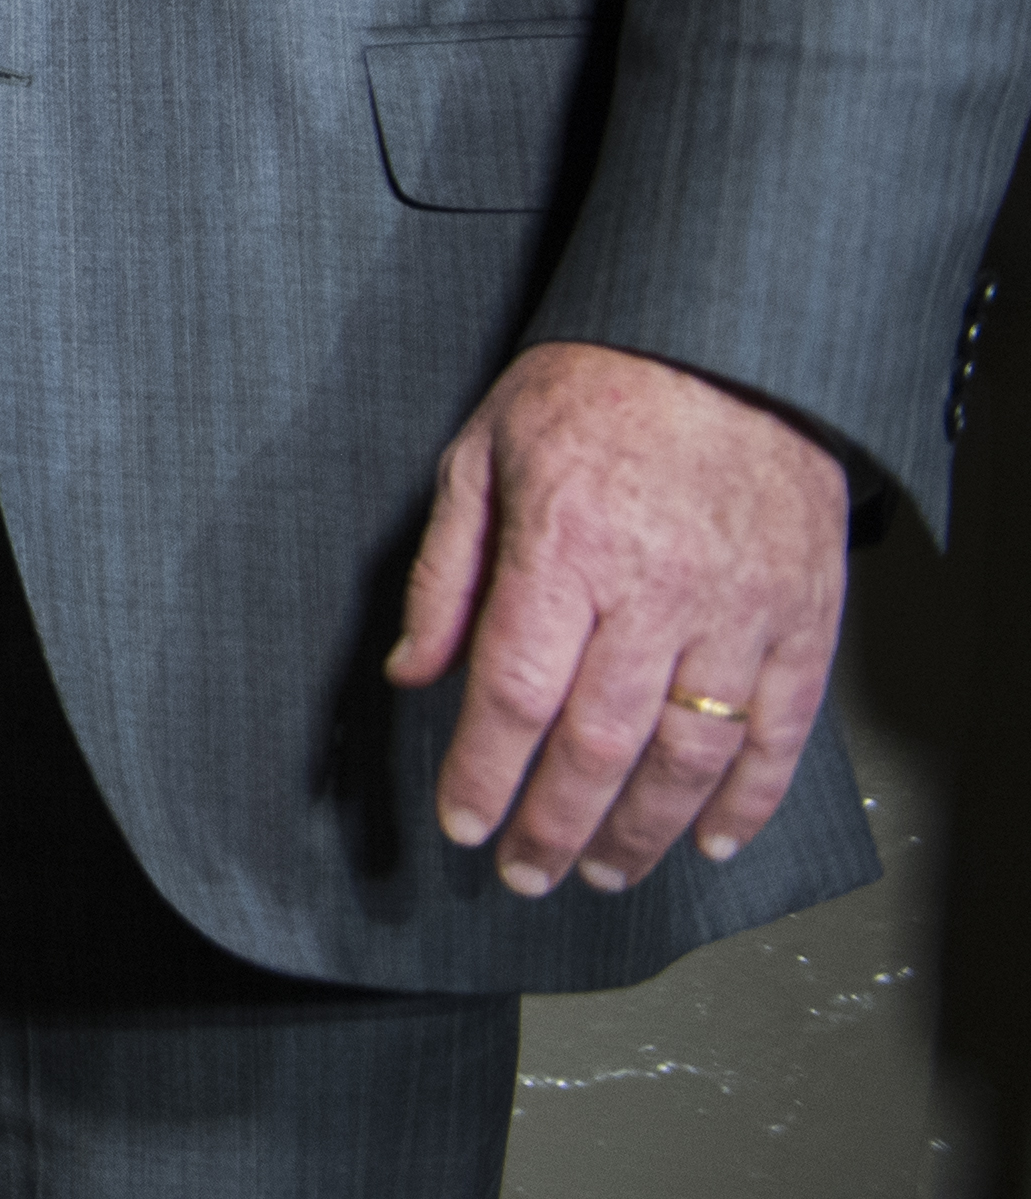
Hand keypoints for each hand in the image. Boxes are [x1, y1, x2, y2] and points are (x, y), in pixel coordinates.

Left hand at [385, 339, 850, 894]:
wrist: (724, 342)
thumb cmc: (592, 389)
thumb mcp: (481, 452)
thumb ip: (445, 570)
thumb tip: (411, 672)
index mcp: (565, 546)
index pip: (514, 693)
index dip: (484, 774)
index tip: (462, 823)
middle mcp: (656, 590)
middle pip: (599, 744)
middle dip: (556, 826)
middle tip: (526, 872)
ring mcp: (740, 609)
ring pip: (692, 754)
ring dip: (644, 829)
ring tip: (605, 870)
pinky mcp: (804, 616)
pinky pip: (782, 729)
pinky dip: (752, 798)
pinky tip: (715, 840)